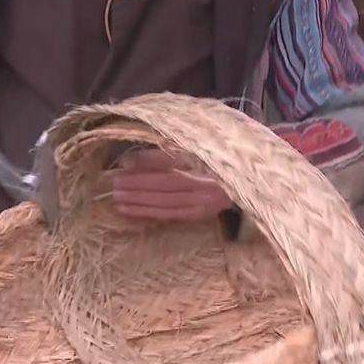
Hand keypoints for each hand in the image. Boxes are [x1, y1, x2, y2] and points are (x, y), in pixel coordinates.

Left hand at [111, 148, 232, 221]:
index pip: (173, 161)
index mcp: (208, 160)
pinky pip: (172, 215)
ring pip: (168, 202)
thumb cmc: (218, 159)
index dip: (148, 162)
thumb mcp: (195, 148)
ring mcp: (206, 201)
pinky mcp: (203, 214)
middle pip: (167, 184)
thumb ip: (164, 152)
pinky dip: (151, 213)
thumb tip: (130, 160)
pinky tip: (133, 212)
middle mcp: (209, 182)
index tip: (124, 164)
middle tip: (114, 185)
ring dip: (141, 202)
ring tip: (118, 200)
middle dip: (138, 185)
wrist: (250, 182)